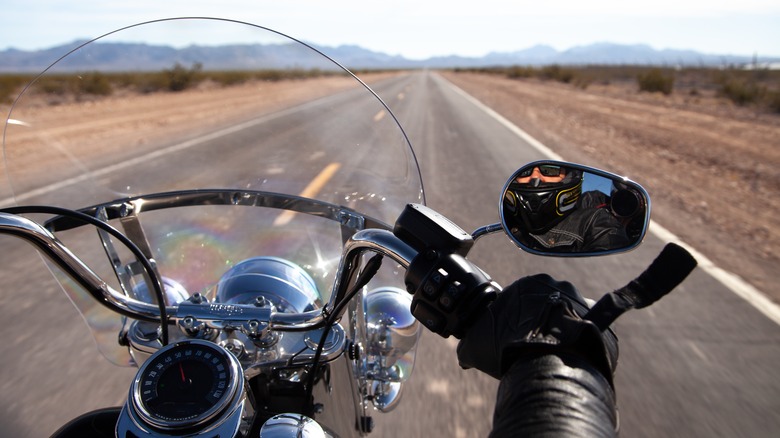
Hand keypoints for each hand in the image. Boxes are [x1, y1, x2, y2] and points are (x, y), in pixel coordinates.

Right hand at [456, 274, 616, 381]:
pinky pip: (589, 325)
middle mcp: (555, 285)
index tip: (514, 336)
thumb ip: (467, 345)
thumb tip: (463, 353)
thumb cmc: (510, 349)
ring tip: (553, 350)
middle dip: (540, 320)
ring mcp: (579, 300)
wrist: (549, 366)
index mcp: (526, 284)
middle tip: (533, 342)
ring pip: (567, 313)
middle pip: (546, 302)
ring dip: (561, 327)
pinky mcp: (598, 319)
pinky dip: (582, 336)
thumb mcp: (476, 345)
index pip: (520, 299)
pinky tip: (572, 352)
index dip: (515, 320)